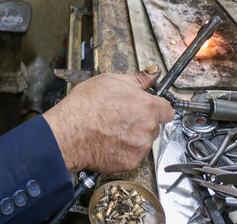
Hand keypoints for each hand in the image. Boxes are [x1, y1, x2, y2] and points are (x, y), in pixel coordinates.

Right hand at [43, 65, 173, 173]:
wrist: (69, 132)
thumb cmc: (86, 106)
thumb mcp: (111, 81)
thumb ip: (137, 79)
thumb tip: (152, 73)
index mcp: (147, 107)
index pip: (167, 110)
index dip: (156, 108)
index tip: (147, 109)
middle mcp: (148, 128)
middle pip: (153, 126)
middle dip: (141, 122)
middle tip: (121, 117)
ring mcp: (140, 148)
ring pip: (143, 142)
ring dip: (133, 137)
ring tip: (111, 130)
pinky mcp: (130, 163)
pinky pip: (132, 156)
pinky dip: (123, 151)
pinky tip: (108, 142)